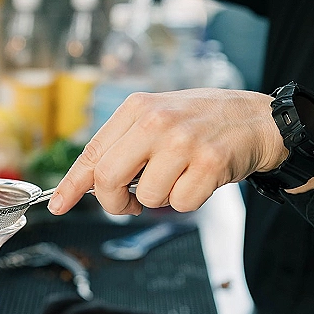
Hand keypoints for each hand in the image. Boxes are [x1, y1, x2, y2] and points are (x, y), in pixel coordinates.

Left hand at [48, 88, 288, 215]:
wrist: (255, 118)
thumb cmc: (200, 123)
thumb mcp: (156, 118)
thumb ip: (123, 145)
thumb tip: (88, 181)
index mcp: (137, 108)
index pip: (92, 152)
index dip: (71, 184)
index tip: (58, 205)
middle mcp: (156, 121)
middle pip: (108, 178)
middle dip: (114, 202)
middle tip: (128, 202)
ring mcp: (183, 141)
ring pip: (146, 197)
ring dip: (160, 198)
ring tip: (178, 176)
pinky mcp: (209, 163)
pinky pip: (180, 203)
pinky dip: (187, 200)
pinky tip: (199, 179)